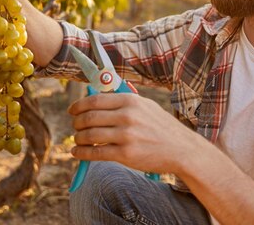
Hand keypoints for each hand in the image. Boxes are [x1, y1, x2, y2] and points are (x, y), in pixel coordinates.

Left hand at [68, 93, 206, 174]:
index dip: (78, 105)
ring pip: (89, 135)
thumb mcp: (146, 106)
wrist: (182, 150)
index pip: (95, 100)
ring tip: (77, 140)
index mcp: (130, 101)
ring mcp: (126, 135)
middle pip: (89, 117)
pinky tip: (77, 152)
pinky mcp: (126, 154)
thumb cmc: (162, 127)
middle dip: (77, 123)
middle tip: (75, 126)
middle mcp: (127, 116)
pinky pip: (95, 152)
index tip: (72, 110)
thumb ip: (123, 102)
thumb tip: (97, 99)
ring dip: (78, 138)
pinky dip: (82, 153)